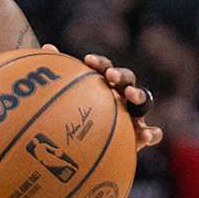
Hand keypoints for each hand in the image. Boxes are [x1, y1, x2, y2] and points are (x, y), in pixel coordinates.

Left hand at [41, 44, 162, 150]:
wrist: (86, 151)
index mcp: (104, 85)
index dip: (99, 63)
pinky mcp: (140, 136)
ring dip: (138, 95)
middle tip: (110, 76)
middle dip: (120, 75)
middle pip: (127, 79)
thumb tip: (46, 47)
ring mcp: (133, 114)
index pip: (104, 68)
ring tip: (130, 95)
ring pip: (143, 100)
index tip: (87, 60)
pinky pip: (152, 133)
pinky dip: (151, 132)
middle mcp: (121, 96)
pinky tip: (145, 135)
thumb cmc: (74, 122)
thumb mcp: (64, 102)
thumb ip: (60, 79)